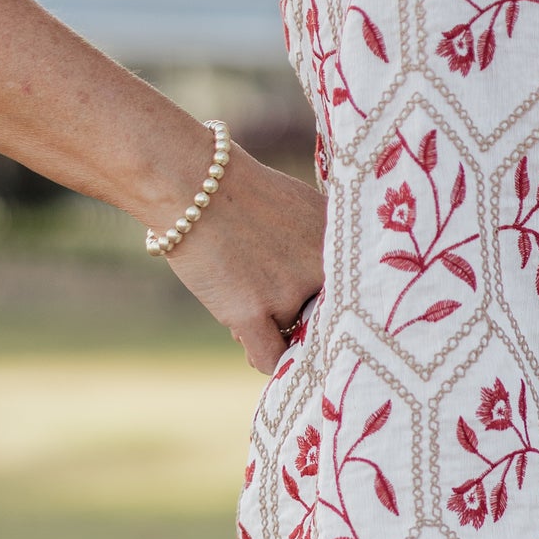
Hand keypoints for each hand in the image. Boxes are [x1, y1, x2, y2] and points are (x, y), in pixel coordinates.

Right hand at [162, 144, 327, 371]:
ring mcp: (288, 293)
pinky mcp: (253, 313)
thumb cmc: (239, 189)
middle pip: (319, 318)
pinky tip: (247, 335)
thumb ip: (319, 247)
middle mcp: (321, 271)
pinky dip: (265, 358)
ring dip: (267, 323)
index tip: (307, 293)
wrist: (190, 180)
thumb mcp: (299, 206)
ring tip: (239, 287)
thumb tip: (322, 295)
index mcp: (338, 242)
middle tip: (266, 286)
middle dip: (296, 311)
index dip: (322, 296)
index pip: (348, 295)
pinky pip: (270, 359)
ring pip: (289, 335)